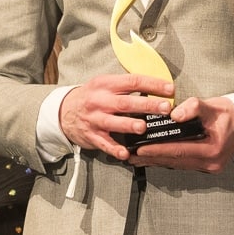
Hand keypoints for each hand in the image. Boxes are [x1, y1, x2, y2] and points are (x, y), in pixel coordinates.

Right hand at [60, 73, 175, 160]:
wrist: (64, 111)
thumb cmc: (91, 97)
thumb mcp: (105, 84)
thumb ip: (126, 86)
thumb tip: (156, 87)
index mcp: (106, 84)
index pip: (132, 81)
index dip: (152, 84)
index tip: (170, 88)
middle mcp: (99, 101)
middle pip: (125, 102)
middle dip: (146, 105)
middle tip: (164, 108)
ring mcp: (95, 119)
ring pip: (113, 123)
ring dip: (129, 125)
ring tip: (143, 127)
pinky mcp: (91, 136)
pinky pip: (104, 143)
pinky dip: (114, 149)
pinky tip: (125, 153)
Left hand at [132, 95, 233, 172]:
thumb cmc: (226, 113)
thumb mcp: (211, 105)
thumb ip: (192, 107)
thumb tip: (174, 114)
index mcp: (213, 148)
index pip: (180, 150)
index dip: (158, 150)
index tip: (140, 149)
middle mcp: (212, 162)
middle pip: (176, 161)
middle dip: (152, 158)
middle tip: (130, 155)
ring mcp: (209, 167)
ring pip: (177, 165)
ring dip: (156, 161)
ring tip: (135, 158)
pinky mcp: (206, 167)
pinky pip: (182, 164)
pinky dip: (166, 161)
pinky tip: (152, 158)